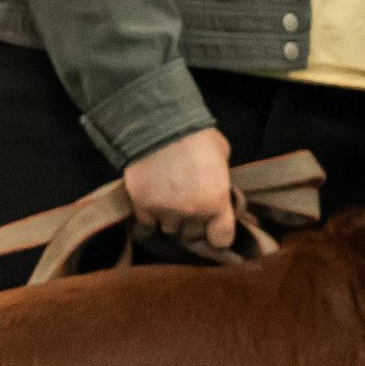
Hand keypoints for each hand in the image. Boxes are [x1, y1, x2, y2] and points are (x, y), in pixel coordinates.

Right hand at [123, 127, 234, 251]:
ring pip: (170, 230)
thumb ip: (220, 179)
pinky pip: (148, 224)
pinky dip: (151, 217)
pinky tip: (154, 203)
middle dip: (194, 226)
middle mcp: (191, 213)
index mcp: (216, 201)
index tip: (215, 234)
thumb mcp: (222, 155)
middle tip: (192, 211)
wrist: (158, 126)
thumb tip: (217, 189)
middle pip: (193, 236)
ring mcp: (165, 212)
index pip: (221, 239)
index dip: (219, 238)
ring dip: (172, 221)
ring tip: (170, 203)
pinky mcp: (142, 208)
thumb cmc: (196, 136)